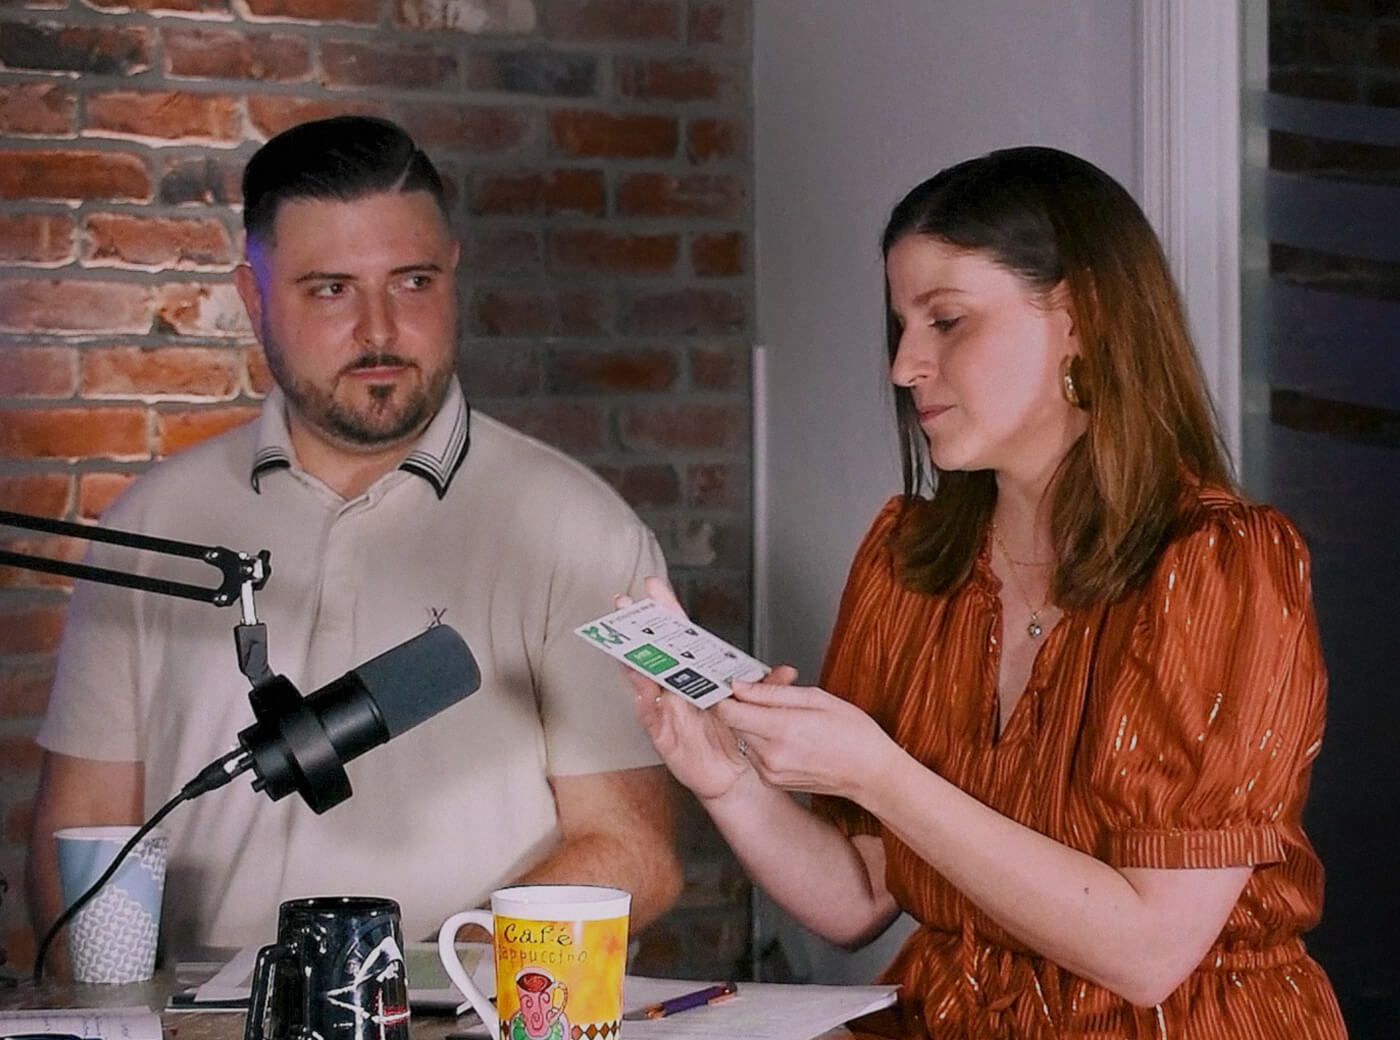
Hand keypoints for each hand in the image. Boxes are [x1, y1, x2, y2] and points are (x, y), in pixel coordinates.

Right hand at [620, 576, 797, 801]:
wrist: (735, 777)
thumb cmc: (737, 738)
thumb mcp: (756, 709)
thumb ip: (768, 689)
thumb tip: (787, 671)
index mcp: (696, 676)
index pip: (679, 638)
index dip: (666, 612)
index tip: (654, 587)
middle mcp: (676, 688)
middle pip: (653, 652)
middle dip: (637, 628)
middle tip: (624, 604)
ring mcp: (667, 709)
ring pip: (643, 680)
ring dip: (633, 660)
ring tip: (627, 642)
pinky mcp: (664, 735)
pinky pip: (650, 716)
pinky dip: (646, 702)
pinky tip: (643, 689)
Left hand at [714, 677, 895, 801]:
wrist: (870, 774)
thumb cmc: (853, 734)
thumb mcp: (816, 698)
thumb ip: (773, 692)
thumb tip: (741, 686)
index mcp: (782, 730)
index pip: (729, 711)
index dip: (727, 694)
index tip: (735, 685)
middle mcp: (771, 755)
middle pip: (732, 724)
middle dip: (742, 707)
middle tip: (765, 696)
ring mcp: (771, 772)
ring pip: (742, 738)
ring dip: (753, 725)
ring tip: (784, 718)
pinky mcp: (772, 781)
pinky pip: (754, 754)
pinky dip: (762, 742)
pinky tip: (787, 737)